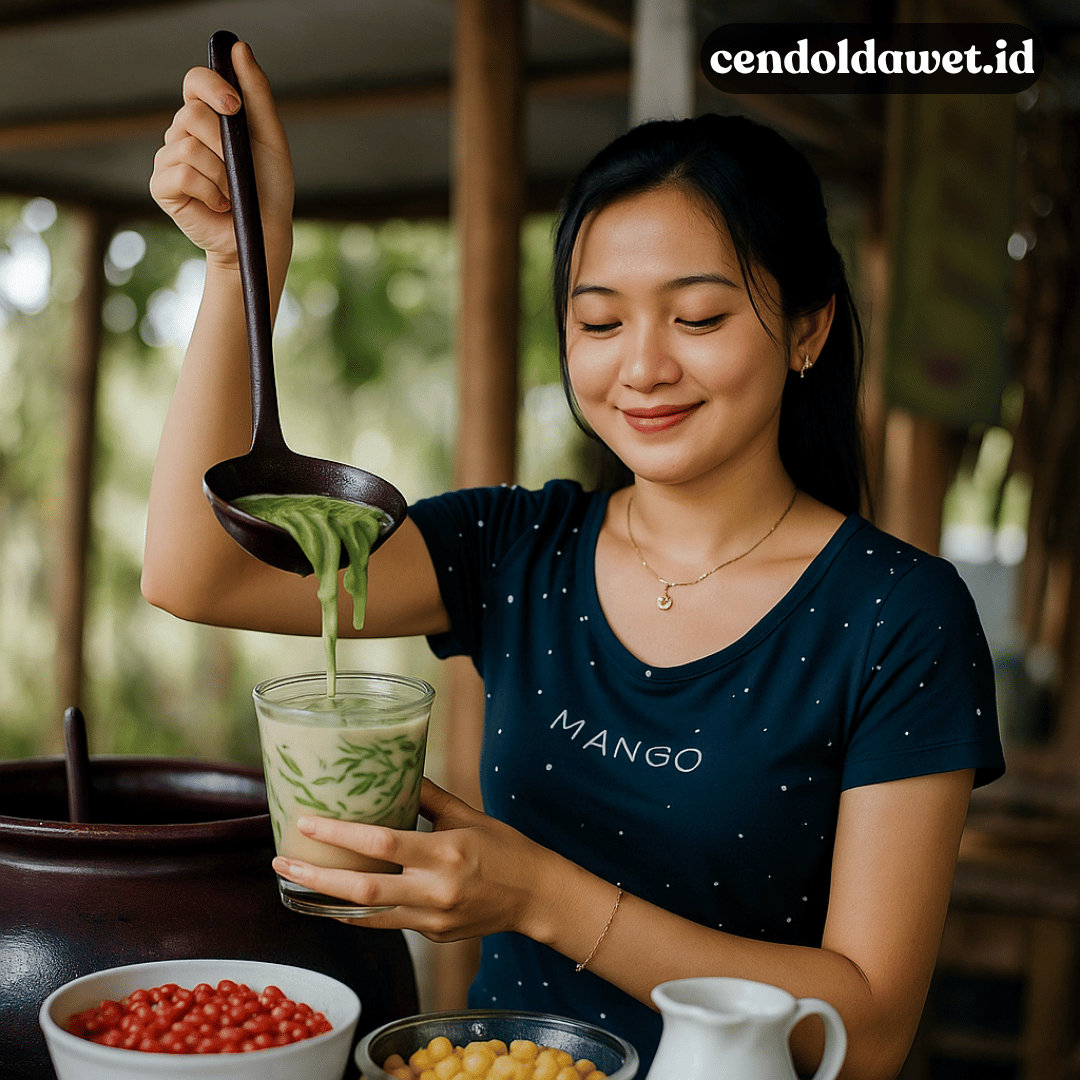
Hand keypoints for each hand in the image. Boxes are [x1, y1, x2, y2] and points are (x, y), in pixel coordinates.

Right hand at [149, 40, 293, 269]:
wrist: (263, 234)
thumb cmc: (267, 187)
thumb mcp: (269, 136)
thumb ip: (256, 94)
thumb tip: (238, 46)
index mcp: (206, 116)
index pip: (195, 81)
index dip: (211, 85)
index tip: (235, 105)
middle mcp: (182, 133)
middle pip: (192, 115)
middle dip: (225, 145)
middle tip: (241, 170)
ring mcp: (168, 159)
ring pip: (189, 147)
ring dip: (222, 175)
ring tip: (233, 193)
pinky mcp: (162, 187)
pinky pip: (183, 174)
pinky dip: (211, 192)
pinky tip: (220, 205)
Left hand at [272, 779, 554, 941]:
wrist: (536, 896)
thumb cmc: (505, 848)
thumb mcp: (467, 814)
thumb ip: (427, 796)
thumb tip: (394, 771)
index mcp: (445, 853)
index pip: (382, 843)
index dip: (341, 835)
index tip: (308, 822)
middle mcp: (436, 890)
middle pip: (364, 890)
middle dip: (318, 877)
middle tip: (283, 861)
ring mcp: (433, 918)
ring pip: (369, 914)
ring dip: (328, 900)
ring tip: (295, 882)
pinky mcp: (433, 935)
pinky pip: (388, 922)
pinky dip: (360, 912)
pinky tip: (336, 899)